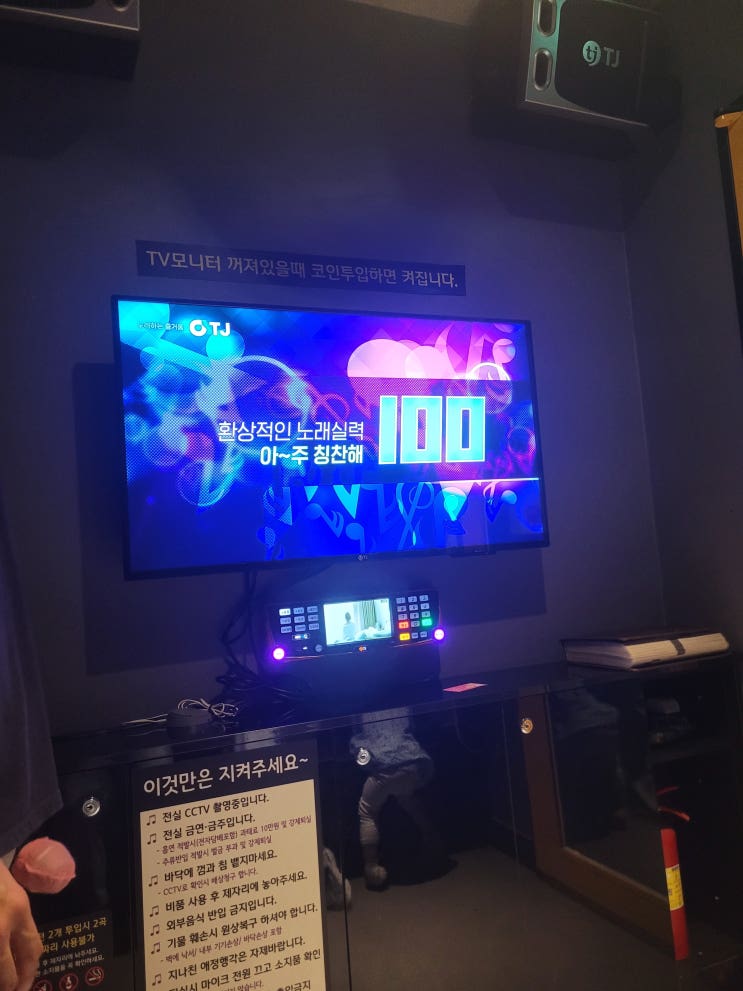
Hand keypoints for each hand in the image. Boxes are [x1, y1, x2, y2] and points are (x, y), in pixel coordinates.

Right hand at [0, 860, 42, 990]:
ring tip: (1, 984)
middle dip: (9, 986)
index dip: (29, 974)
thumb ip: (17, 919)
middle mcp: (1, 925)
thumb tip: (17, 953)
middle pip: (8, 973)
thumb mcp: (12, 891)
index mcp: (18, 909)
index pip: (32, 950)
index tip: (24, 986)